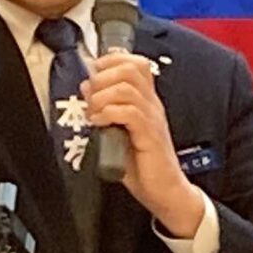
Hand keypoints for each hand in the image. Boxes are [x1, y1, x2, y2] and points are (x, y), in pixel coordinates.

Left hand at [81, 53, 201, 236]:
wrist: (165, 191)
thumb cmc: (143, 165)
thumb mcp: (120, 131)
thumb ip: (105, 109)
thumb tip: (87, 87)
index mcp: (147, 101)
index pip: (136, 63)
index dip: (112, 60)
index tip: (94, 73)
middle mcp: (152, 105)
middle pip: (130, 69)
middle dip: (103, 78)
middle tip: (91, 97)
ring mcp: (152, 119)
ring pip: (127, 88)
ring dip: (101, 97)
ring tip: (93, 113)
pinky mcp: (149, 136)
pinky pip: (129, 112)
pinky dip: (108, 113)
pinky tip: (100, 124)